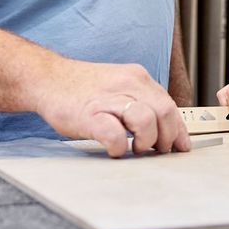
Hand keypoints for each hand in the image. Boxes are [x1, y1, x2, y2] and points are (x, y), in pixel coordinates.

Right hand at [33, 58, 189, 157]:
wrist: (48, 78)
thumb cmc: (83, 89)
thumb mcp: (119, 86)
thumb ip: (141, 101)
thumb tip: (164, 127)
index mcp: (137, 77)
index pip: (169, 104)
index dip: (178, 129)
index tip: (181, 146)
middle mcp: (127, 83)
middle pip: (164, 111)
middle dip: (167, 137)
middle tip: (157, 150)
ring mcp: (108, 98)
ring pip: (145, 120)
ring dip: (146, 141)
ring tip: (135, 148)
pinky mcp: (89, 114)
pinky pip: (114, 133)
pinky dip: (119, 146)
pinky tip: (114, 149)